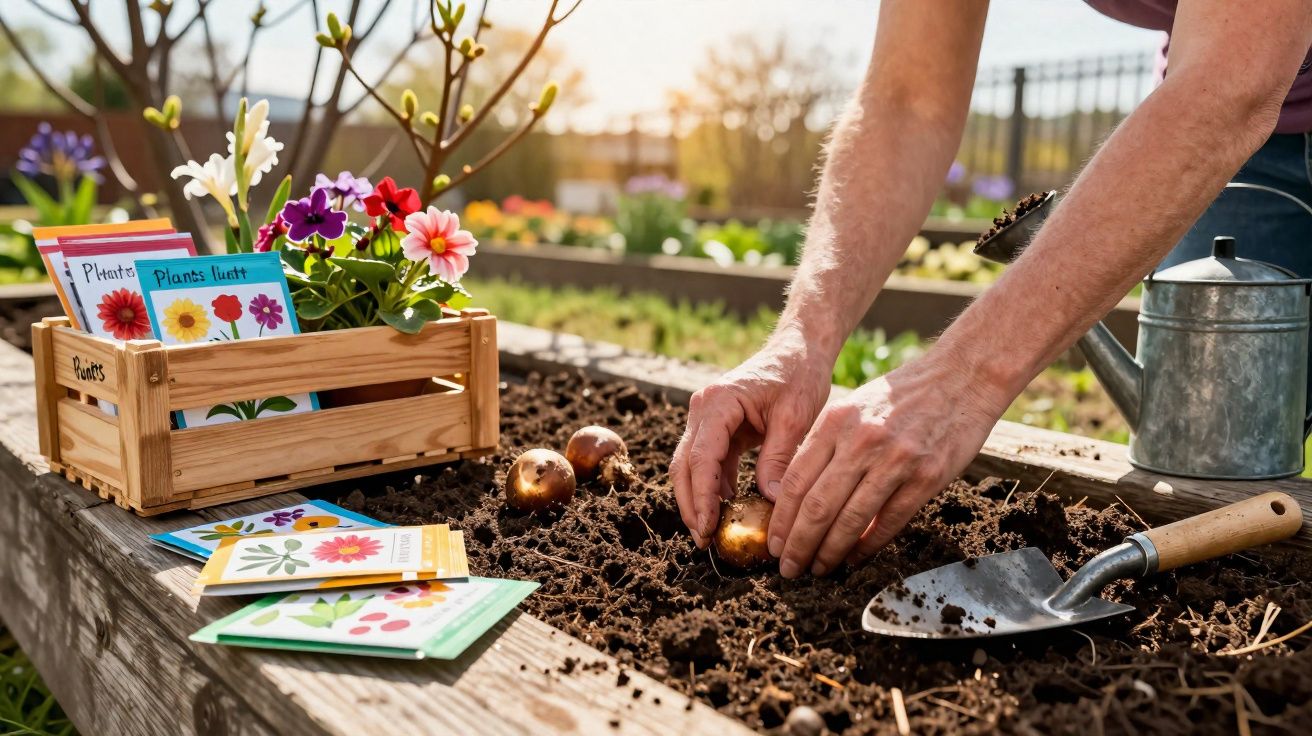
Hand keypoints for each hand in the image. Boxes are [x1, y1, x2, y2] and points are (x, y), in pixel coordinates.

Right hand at [671, 335, 831, 547]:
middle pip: (684, 465)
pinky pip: (709, 463)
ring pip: (691, 466)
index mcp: (718, 402)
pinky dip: (715, 488)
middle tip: (704, 540)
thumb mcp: (795, 416)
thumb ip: (780, 457)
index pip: (701, 457)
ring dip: (699, 499)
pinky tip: (729, 510)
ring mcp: (707, 419)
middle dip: (691, 505)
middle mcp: (703, 409)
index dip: (702, 496)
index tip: (709, 527)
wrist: (798, 350)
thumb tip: (772, 501)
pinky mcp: (718, 428)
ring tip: (713, 533)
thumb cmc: (799, 375)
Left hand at [766, 351, 1009, 577]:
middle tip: (788, 568)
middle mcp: (861, 441)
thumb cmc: (901, 396)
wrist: (961, 378)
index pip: (796, 481)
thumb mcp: (853, 407)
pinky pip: (890, 521)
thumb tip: (796, 494)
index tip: (774, 544)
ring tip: (819, 569)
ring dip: (830, 552)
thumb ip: (825, 445)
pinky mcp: (927, 476)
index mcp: (836, 422)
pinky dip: (868, 545)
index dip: (781, 520)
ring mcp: (896, 460)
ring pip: (850, 519)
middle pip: (818, 506)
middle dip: (798, 544)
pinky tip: (855, 557)